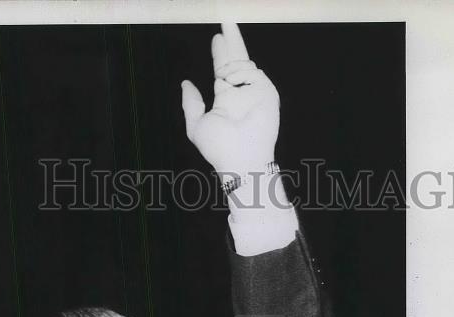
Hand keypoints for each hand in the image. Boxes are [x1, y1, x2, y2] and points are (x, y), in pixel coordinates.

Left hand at [181, 22, 279, 178]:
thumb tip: (186, 83)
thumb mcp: (196, 125)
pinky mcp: (267, 93)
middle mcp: (241, 93)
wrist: (241, 159)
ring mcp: (255, 92)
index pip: (222, 69)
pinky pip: (254, 71)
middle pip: (237, 59)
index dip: (219, 52)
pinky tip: (230, 82)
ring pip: (244, 63)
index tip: (216, 38)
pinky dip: (240, 73)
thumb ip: (191, 103)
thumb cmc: (219, 148)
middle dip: (232, 39)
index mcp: (225, 99)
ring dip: (230, 65)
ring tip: (222, 78)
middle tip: (227, 19)